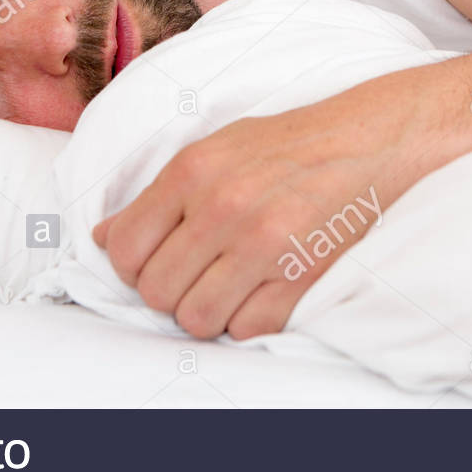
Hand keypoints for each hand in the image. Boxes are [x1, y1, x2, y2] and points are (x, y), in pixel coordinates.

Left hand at [92, 103, 390, 339]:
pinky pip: (246, 329)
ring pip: (196, 318)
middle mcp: (223, 207)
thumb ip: (158, 194)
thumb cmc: (285, 145)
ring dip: (206, 311)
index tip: (154, 262)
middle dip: (168, 292)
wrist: (366, 142)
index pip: (124, 248)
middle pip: (156, 291)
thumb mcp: (212, 149)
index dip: (132, 266)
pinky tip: (260, 290)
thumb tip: (104, 238)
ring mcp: (264, 245)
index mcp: (193, 171)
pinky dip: (248, 318)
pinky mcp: (302, 276)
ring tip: (225, 286)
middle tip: (194, 275)